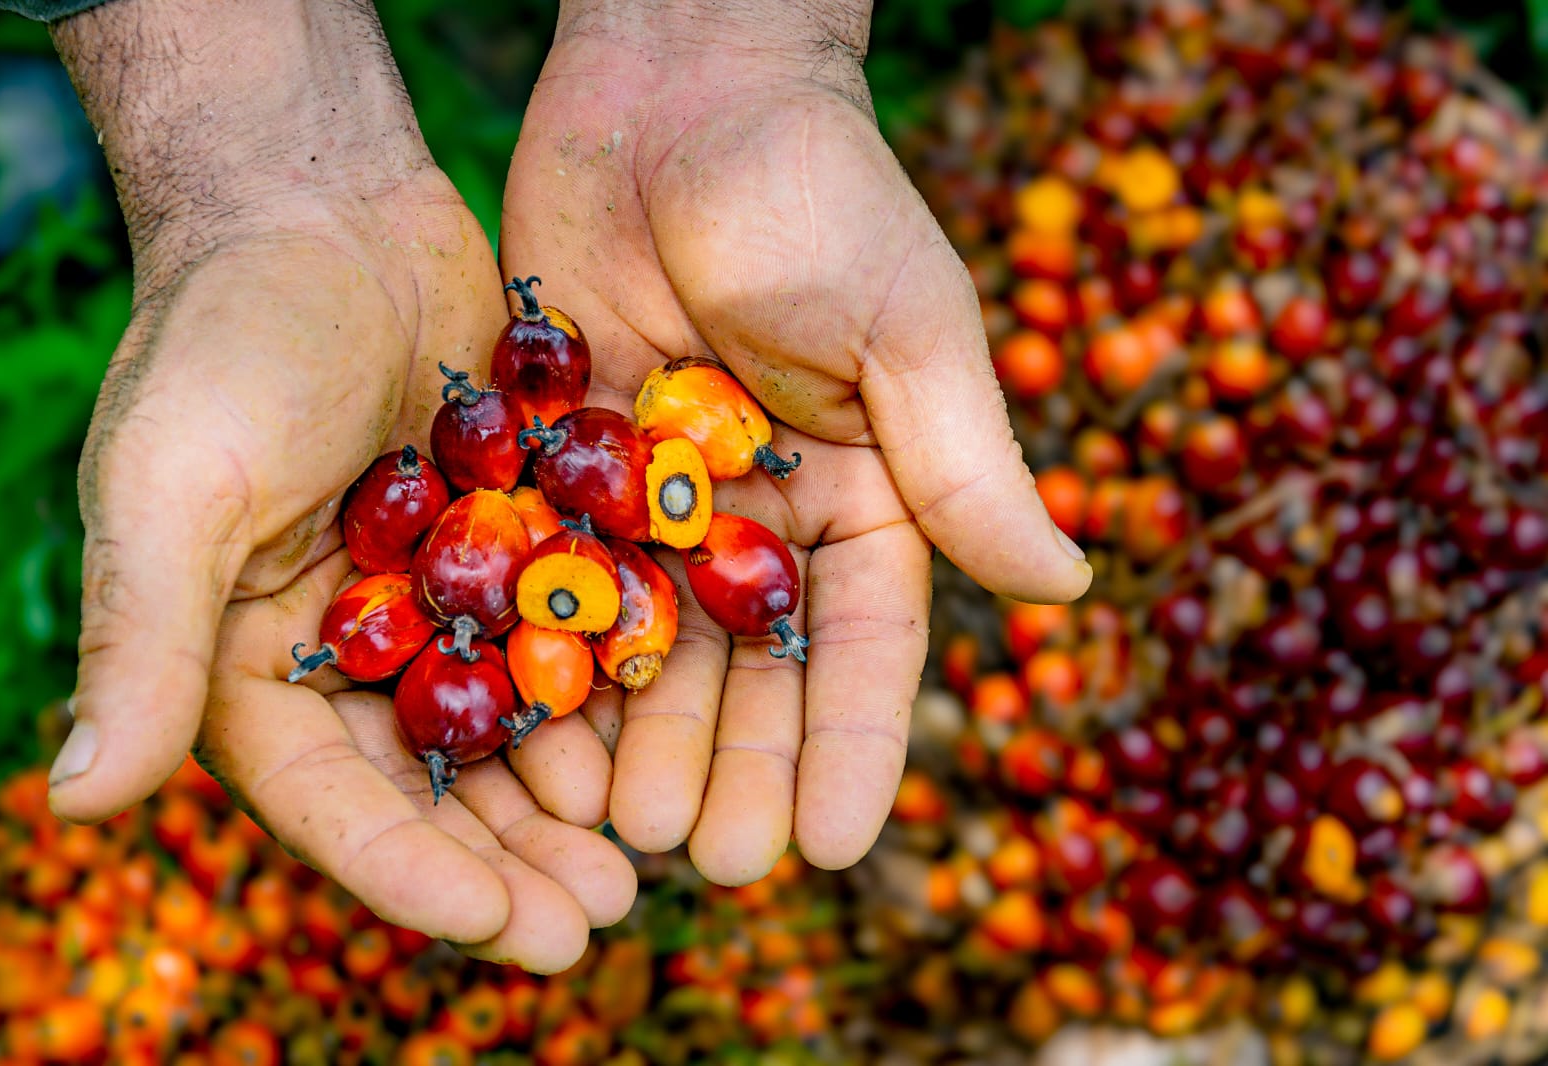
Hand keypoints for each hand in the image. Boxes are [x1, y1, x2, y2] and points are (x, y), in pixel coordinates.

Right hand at [44, 0, 632, 972]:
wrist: (321, 210)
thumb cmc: (224, 337)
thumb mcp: (172, 485)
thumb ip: (140, 638)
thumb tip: (78, 802)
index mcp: (249, 666)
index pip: (336, 801)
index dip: (417, 875)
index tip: (510, 928)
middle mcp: (351, 652)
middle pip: (437, 788)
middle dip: (514, 861)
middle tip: (602, 919)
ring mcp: (440, 601)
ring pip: (515, 729)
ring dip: (575, 798)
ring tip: (648, 859)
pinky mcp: (511, 543)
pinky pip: (567, 634)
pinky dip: (613, 688)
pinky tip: (675, 731)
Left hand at [500, 1, 1091, 883]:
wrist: (675, 82)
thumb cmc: (817, 191)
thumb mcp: (906, 329)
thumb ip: (965, 463)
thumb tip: (1064, 586)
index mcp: (862, 495)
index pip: (864, 646)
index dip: (851, 750)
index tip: (829, 847)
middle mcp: (760, 516)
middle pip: (749, 669)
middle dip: (732, 765)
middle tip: (706, 861)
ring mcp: (655, 496)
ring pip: (646, 642)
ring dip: (635, 736)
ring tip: (615, 830)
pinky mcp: (565, 461)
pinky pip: (554, 575)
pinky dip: (544, 650)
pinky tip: (526, 729)